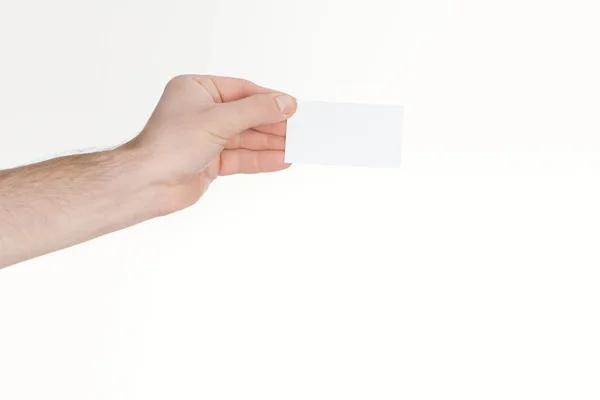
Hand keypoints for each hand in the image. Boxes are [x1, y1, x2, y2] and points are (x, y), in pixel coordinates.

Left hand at [127, 75, 296, 213]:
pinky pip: (242, 158)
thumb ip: (256, 111)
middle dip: (274, 125)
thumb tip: (286, 103)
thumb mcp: (219, 120)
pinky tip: (282, 160)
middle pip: (247, 116)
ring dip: (272, 144)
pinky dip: (261, 159)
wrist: (146, 185)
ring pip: (247, 139)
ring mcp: (207, 138)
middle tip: (301, 129)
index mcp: (197, 90)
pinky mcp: (210, 162)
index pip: (243, 91)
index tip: (294, 107)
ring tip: (298, 147)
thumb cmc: (170, 145)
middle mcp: (202, 112)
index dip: (270, 100)